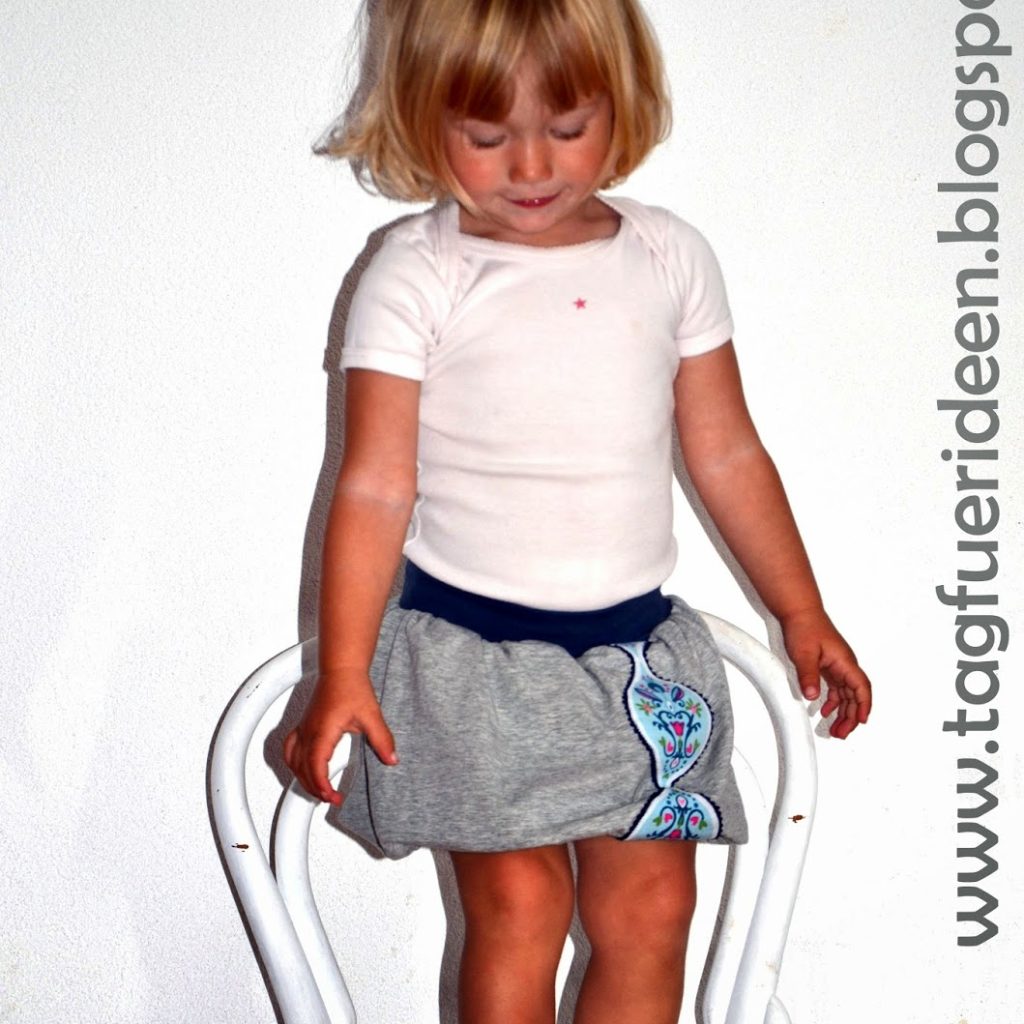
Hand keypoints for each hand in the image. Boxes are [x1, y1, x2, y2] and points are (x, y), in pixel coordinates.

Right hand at [282, 668, 397, 803]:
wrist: (341, 669)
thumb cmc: (352, 687)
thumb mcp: (371, 715)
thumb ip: (382, 739)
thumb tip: (392, 759)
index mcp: (322, 731)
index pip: (315, 766)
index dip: (321, 785)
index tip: (332, 797)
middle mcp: (308, 732)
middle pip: (302, 769)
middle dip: (314, 788)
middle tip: (332, 798)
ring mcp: (303, 728)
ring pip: (292, 761)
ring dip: (302, 778)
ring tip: (319, 790)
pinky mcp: (302, 725)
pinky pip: (289, 750)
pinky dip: (293, 764)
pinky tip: (302, 770)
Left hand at [779, 608, 871, 738]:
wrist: (799, 610)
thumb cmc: (804, 626)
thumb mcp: (804, 654)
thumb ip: (808, 675)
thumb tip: (813, 696)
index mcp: (845, 662)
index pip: (861, 688)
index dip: (863, 706)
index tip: (861, 722)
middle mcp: (844, 665)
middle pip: (855, 695)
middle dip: (851, 716)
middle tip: (841, 734)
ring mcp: (837, 665)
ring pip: (846, 694)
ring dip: (842, 712)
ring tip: (835, 729)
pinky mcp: (828, 665)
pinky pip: (835, 688)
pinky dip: (832, 701)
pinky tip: (824, 711)